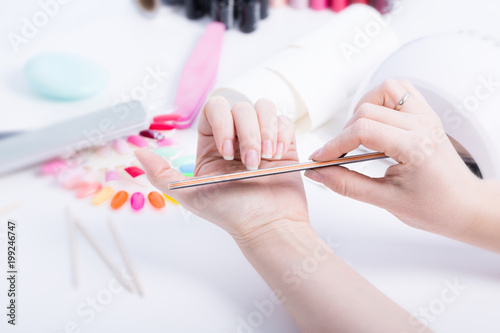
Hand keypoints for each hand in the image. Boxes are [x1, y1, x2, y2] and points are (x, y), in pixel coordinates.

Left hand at [136, 97, 308, 240]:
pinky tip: (278, 155)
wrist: (268, 226)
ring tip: (267, 159)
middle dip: (248, 132)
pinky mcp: (284, 144)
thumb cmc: (232, 213)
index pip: (215, 108)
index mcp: (212, 144)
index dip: (222, 122)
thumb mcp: (190, 195)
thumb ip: (162, 174)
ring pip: (264, 109)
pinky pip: (285, 121)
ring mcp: (261, 139)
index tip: (226, 151)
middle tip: (249, 163)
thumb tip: (138, 152)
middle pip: (241, 107)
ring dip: (266, 132)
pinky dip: (282, 134)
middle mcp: (237, 137)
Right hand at [305, 79, 483, 238]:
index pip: (362, 131)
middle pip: (366, 111)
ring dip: (363, 110)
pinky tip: (376, 121)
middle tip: (336, 156)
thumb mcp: (385, 201)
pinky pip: (400, 90)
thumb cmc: (436, 207)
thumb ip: (347, 185)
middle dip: (343, 134)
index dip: (334, 144)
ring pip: (383, 91)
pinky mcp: (426, 114)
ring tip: (357, 135)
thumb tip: (320, 174)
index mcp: (415, 146)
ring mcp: (425, 116)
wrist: (464, 206)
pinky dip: (381, 100)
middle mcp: (422, 124)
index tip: (320, 159)